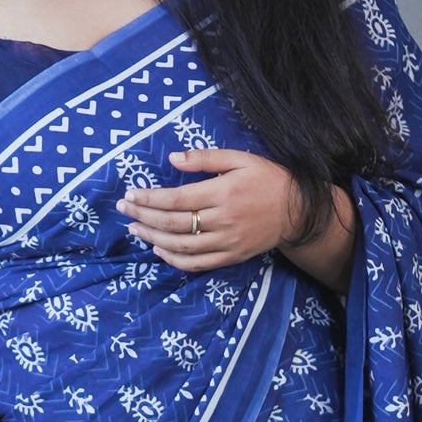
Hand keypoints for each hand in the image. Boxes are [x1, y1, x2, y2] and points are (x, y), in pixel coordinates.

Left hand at [116, 147, 300, 270]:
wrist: (298, 211)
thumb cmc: (267, 179)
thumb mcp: (240, 158)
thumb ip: (205, 158)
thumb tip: (172, 158)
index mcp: (223, 192)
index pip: (176, 199)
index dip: (149, 199)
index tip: (130, 195)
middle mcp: (223, 220)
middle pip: (174, 223)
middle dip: (144, 217)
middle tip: (124, 210)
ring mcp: (227, 242)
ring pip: (182, 246)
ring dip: (153, 239)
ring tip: (135, 229)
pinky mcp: (231, 257)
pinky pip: (197, 263)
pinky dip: (174, 259)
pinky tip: (159, 249)